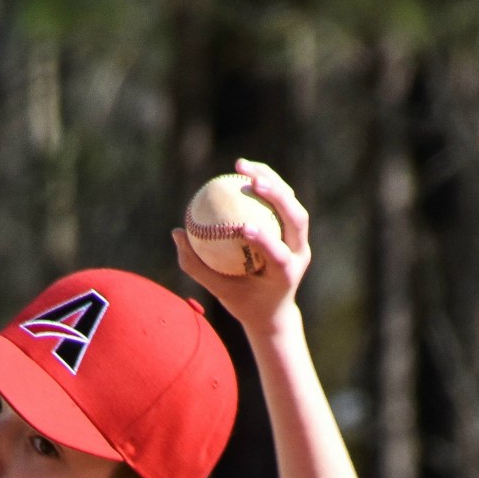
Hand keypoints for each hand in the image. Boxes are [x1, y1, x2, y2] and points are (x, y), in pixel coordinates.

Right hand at [174, 158, 310, 334]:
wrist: (274, 311)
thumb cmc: (244, 304)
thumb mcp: (219, 292)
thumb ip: (197, 266)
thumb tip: (177, 233)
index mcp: (285, 275)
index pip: (278, 255)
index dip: (265, 239)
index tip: (244, 227)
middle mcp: (299, 254)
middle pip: (297, 219)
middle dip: (278, 197)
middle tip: (251, 182)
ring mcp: (300, 240)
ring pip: (292, 203)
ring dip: (271, 180)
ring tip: (241, 166)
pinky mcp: (295, 228)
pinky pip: (282, 199)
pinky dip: (265, 183)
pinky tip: (242, 171)